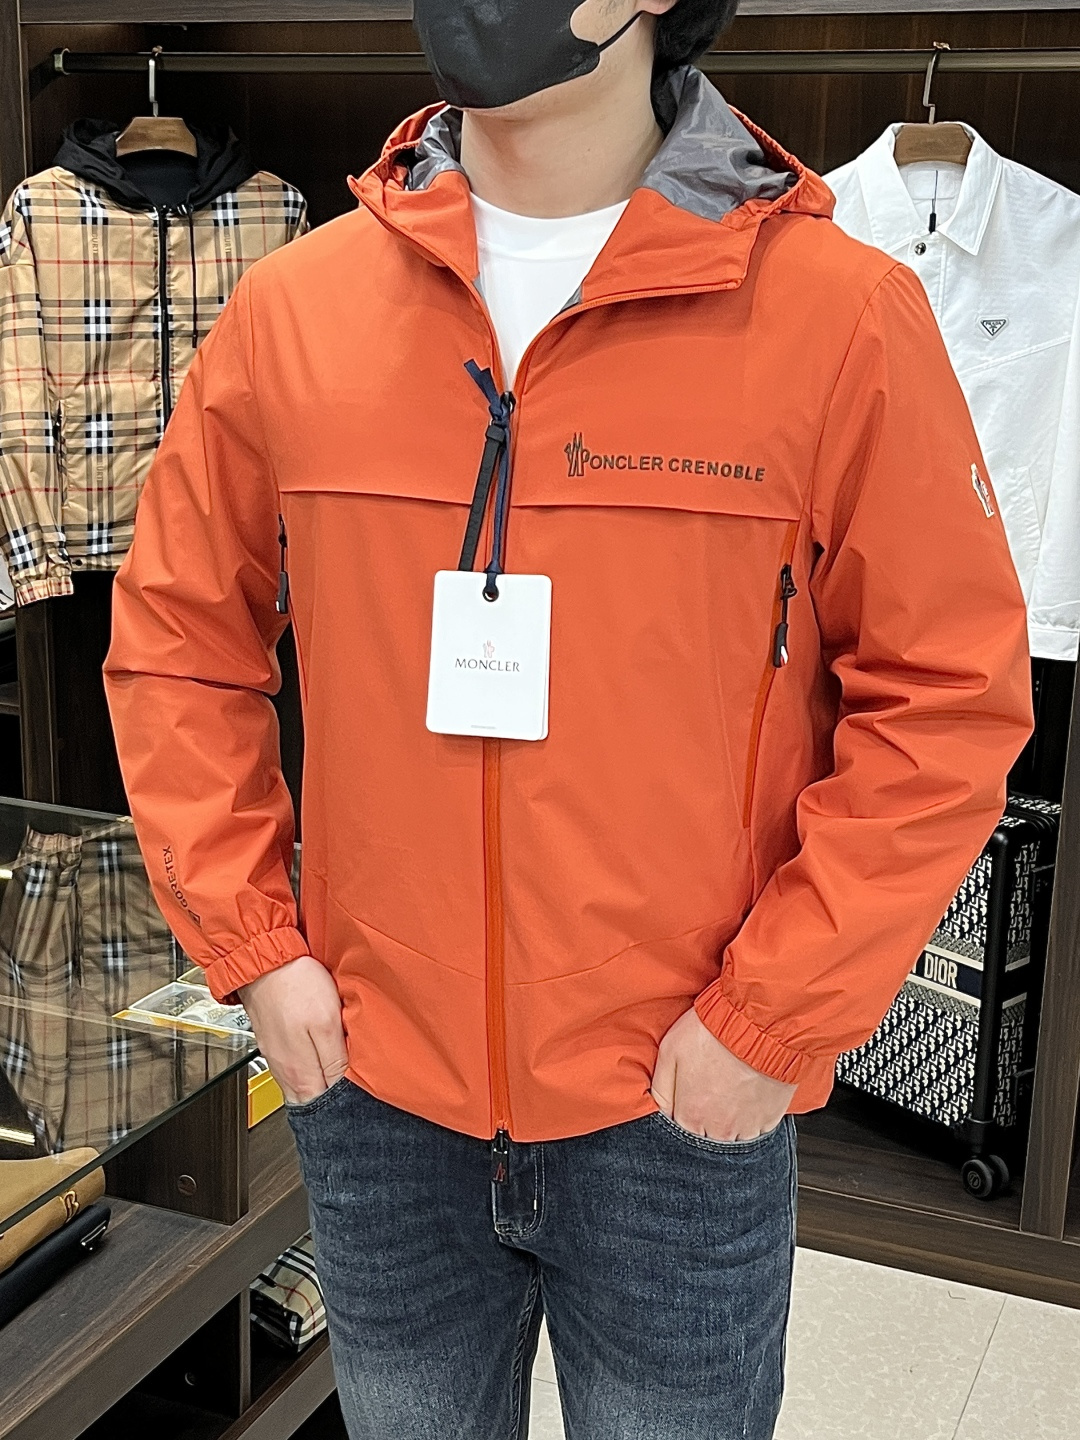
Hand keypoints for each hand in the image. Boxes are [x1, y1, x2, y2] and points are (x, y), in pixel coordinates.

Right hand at [240, 955, 348, 1105]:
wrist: (264, 960)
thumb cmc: (295, 984)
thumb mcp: (327, 1023)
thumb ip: (334, 1060)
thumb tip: (342, 1087)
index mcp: (299, 1072)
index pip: (323, 1104)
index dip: (343, 1102)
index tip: (359, 1094)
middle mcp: (285, 1070)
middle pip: (312, 1098)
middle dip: (331, 1095)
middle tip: (351, 1086)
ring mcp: (277, 1056)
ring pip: (303, 1081)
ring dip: (321, 1079)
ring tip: (338, 1069)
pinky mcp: (274, 1041)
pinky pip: (294, 1064)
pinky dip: (309, 1063)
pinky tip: (319, 1051)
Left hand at [651, 1008, 795, 1141]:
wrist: (757, 1023)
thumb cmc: (712, 1033)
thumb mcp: (669, 1051)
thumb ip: (660, 1089)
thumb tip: (659, 1110)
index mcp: (690, 1117)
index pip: (679, 1131)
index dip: (683, 1110)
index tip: (688, 1094)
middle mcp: (718, 1131)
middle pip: (705, 1136)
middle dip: (704, 1117)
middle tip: (710, 1087)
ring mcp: (747, 1128)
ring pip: (731, 1136)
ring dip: (728, 1120)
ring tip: (730, 1089)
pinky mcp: (770, 1120)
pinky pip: (756, 1130)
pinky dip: (751, 1117)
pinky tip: (748, 1094)